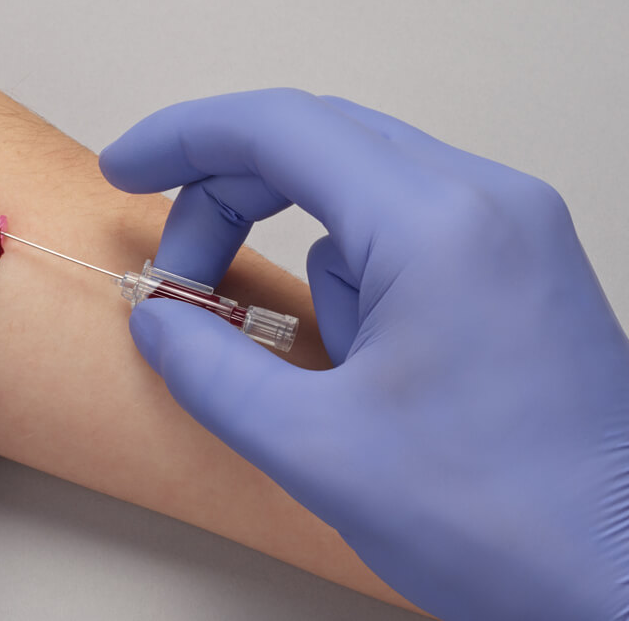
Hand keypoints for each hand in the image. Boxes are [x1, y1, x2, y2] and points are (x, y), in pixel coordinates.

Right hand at [100, 89, 628, 619]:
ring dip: (299, 251)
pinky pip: (404, 229)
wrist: (624, 585)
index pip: (280, 126)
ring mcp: (512, 225)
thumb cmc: (494, 522)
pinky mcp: (518, 261)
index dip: (183, 138)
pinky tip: (367, 359)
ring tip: (309, 356)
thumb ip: (210, 369)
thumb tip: (155, 319)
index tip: (122, 169)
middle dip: (227, 197)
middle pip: (317, 143)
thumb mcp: (314, 448)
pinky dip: (353, 273)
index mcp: (436, 223)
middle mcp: (485, 198)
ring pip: (360, 189)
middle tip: (180, 277)